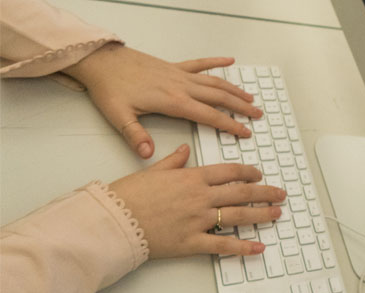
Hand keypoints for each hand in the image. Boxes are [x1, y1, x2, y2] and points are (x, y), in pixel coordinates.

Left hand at [62, 43, 261, 158]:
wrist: (100, 62)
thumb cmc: (109, 88)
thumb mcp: (119, 116)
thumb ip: (136, 136)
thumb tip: (148, 154)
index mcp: (172, 101)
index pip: (209, 116)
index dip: (229, 125)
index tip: (244, 132)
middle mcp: (181, 86)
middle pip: (219, 97)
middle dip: (241, 107)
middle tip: (257, 115)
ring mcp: (179, 74)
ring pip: (214, 81)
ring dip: (234, 89)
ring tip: (250, 97)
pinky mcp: (173, 66)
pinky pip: (200, 63)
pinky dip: (216, 62)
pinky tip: (229, 60)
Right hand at [110, 144, 285, 257]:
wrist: (112, 221)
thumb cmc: (127, 196)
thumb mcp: (152, 171)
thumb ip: (173, 161)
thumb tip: (185, 149)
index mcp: (191, 177)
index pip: (229, 172)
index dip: (248, 172)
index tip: (259, 175)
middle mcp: (200, 197)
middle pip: (241, 192)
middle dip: (264, 192)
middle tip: (280, 193)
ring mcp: (198, 220)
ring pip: (238, 215)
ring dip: (261, 214)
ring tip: (276, 213)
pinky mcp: (192, 242)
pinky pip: (223, 245)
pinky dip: (243, 247)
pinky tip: (259, 247)